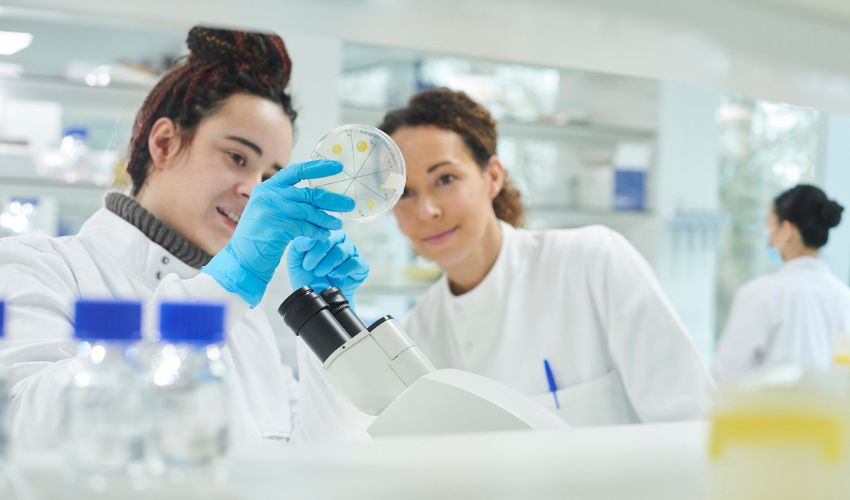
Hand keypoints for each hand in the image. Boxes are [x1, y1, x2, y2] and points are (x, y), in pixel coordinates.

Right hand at [202, 160, 354, 306]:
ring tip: (338, 224)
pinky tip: (324, 235)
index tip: (337, 166)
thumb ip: (289, 200)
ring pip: (310, 212)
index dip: (319, 168)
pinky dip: (317, 232)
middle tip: (349, 203)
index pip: (297, 171)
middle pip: (309, 193)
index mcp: (268, 187)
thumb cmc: (260, 236)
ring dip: (327, 219)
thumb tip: (318, 196)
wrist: (243, 259)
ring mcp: (272, 210)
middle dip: (332, 199)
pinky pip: (306, 228)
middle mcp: (269, 195)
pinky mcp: (278, 227)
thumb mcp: (271, 211)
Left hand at [287, 231, 368, 299]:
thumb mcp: (295, 260)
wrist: (317, 296)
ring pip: (343, 251)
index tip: (305, 263)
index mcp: (326, 234)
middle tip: (311, 268)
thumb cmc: (306, 276)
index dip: (313, 247)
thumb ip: (298, 245)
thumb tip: (309, 239)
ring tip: (321, 273)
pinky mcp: (361, 266)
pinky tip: (335, 276)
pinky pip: (355, 263)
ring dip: (329, 265)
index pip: (322, 232)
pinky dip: (342, 271)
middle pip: (332, 239)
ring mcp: (353, 253)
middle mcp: (341, 241)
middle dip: (319, 256)